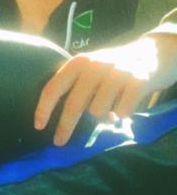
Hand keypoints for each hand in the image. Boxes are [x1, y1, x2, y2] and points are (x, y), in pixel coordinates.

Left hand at [35, 36, 176, 145]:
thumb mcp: (92, 67)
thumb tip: (57, 116)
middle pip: (73, 104)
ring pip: (98, 111)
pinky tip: (125, 105)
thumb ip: (76, 85)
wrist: (155, 52)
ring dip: (102, 116)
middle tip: (59, 142)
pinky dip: (121, 114)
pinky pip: (121, 112)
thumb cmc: (116, 66)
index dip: (43, 108)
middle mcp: (95, 66)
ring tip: (110, 108)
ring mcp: (117, 73)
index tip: (38, 126)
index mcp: (79, 63)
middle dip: (65, 126)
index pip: (54, 87)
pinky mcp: (138, 82)